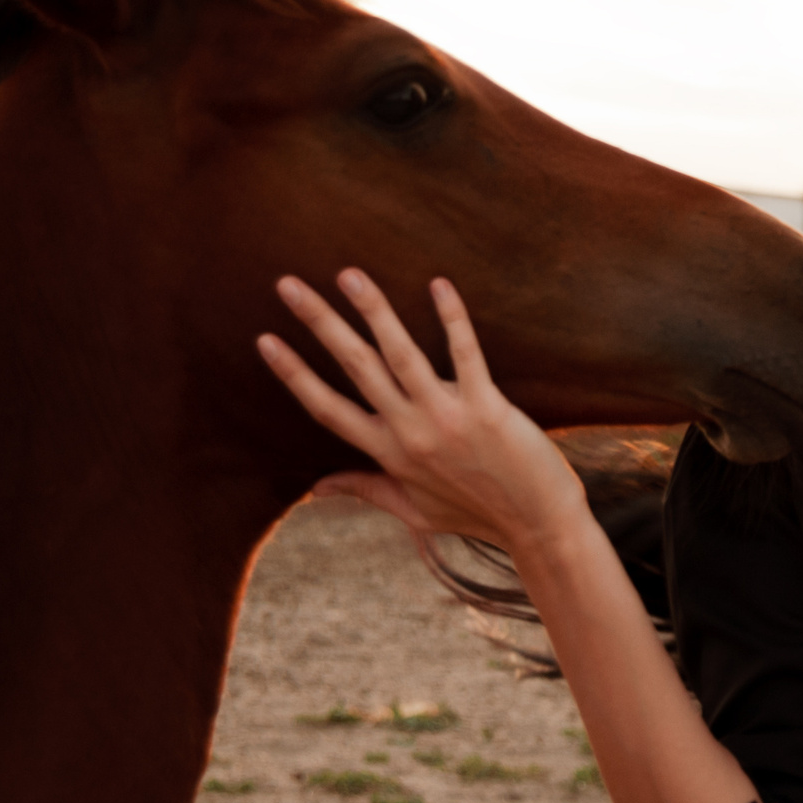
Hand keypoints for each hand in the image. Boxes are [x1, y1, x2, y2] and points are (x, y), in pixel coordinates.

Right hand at [255, 270, 585, 557]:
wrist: (538, 528)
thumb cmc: (477, 515)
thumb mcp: (412, 509)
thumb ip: (364, 489)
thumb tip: (315, 488)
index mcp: (387, 454)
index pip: (326, 408)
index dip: (293, 374)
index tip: (264, 340)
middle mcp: (409, 433)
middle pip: (354, 368)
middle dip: (319, 323)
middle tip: (288, 284)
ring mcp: (446, 419)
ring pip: (400, 354)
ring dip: (372, 310)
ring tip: (348, 274)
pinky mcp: (487, 409)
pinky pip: (465, 355)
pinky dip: (452, 318)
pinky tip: (439, 284)